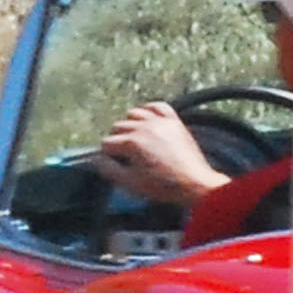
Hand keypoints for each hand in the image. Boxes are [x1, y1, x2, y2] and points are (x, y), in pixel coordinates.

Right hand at [92, 102, 223, 206]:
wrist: (195, 184)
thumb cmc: (164, 187)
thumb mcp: (132, 184)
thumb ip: (110, 170)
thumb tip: (97, 160)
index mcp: (132, 143)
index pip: (107, 143)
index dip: (107, 155)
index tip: (113, 163)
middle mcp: (144, 127)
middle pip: (118, 127)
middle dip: (117, 140)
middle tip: (123, 155)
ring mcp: (160, 122)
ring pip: (135, 113)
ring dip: (130, 124)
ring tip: (134, 138)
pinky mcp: (173, 121)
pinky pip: (157, 106)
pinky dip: (149, 110)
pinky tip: (148, 120)